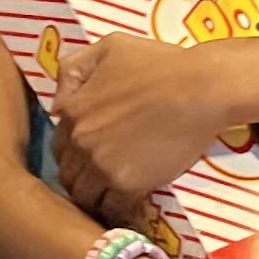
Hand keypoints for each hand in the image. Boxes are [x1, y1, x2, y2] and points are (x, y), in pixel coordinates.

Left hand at [49, 34, 258, 213]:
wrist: (202, 88)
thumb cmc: (161, 63)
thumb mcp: (110, 46)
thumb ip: (74, 69)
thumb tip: (57, 104)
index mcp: (73, 109)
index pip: (58, 145)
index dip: (73, 153)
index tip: (89, 157)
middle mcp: (81, 140)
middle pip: (68, 174)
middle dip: (81, 178)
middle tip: (101, 180)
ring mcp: (103, 165)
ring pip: (84, 196)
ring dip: (96, 198)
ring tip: (113, 197)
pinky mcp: (128, 184)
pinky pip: (111, 209)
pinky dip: (116, 212)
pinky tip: (127, 208)